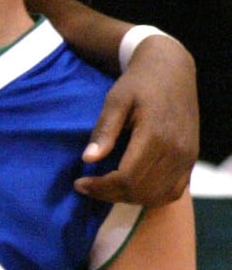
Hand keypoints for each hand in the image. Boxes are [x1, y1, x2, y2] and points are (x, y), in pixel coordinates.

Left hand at [76, 34, 197, 205]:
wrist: (171, 71)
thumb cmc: (138, 84)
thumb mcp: (115, 100)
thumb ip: (104, 130)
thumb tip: (87, 159)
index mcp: (155, 135)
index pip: (126, 178)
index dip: (100, 187)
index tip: (79, 183)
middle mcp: (176, 150)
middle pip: (140, 191)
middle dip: (109, 194)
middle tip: (86, 186)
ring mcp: (186, 157)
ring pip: (157, 195)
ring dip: (128, 199)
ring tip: (104, 188)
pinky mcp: (190, 159)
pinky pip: (174, 191)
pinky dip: (151, 197)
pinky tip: (129, 189)